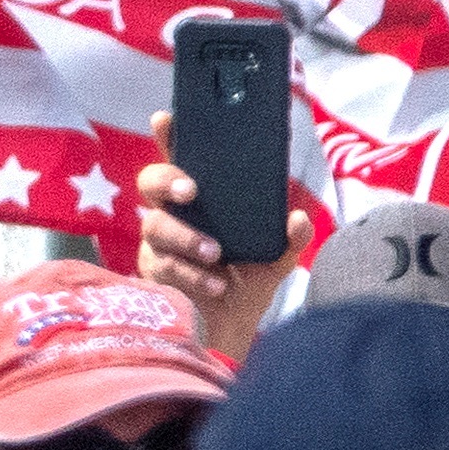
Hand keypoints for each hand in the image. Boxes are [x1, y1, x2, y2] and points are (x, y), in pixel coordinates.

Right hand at [133, 111, 303, 363]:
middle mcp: (174, 215)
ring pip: (155, 226)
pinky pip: (164, 265)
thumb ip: (290, 237)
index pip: (182, 158)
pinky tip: (216, 282)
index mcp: (203, 200)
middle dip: (167, 181)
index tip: (166, 118)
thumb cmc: (248, 282)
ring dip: (186, 237)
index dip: (170, 136)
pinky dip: (192, 273)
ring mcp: (159, 244)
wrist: (231, 331)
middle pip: (150, 183)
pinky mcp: (154, 274)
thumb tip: (298, 219)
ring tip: (215, 252)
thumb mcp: (277, 256)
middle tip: (191, 192)